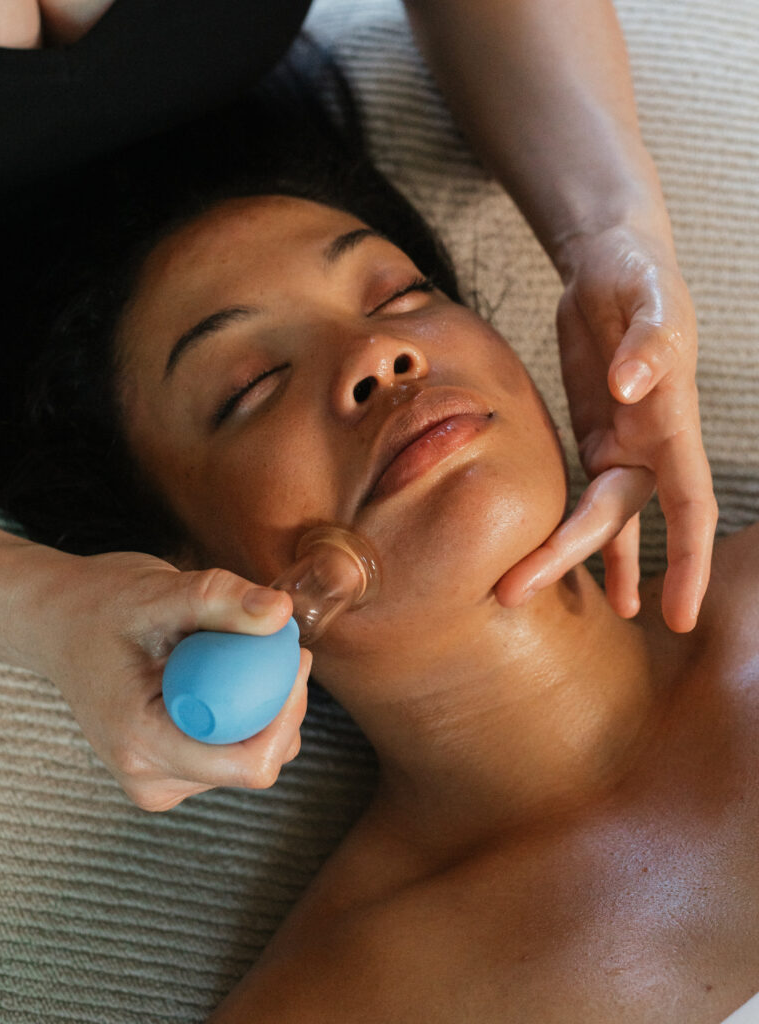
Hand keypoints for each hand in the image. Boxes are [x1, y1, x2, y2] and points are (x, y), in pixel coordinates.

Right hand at [35, 550, 309, 810]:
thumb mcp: (158, 591)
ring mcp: (161, 780)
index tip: (295, 657)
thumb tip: (281, 613)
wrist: (62, 623)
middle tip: (280, 643)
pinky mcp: (173, 772)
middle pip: (257, 761)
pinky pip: (235, 751)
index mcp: (140, 742)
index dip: (286, 714)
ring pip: (252, 758)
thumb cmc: (102, 605)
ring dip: (264, 706)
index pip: (246, 764)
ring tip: (237, 652)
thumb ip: (219, 598)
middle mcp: (149, 777)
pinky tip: (225, 675)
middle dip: (281, 704)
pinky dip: (246, 712)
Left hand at [497, 224, 716, 630]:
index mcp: (673, 423)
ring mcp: (617, 445)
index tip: (679, 615)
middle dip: (568, 557)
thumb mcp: (651, 297)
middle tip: (513, 593)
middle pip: (613, 520)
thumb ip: (648, 342)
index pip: (690, 504)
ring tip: (524, 597)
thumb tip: (631, 387)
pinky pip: (574, 493)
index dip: (686, 560)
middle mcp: (649, 446)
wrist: (610, 268)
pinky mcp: (588, 436)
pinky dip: (562, 527)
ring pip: (593, 517)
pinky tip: (544, 559)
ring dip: (563, 557)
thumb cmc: (640, 278)